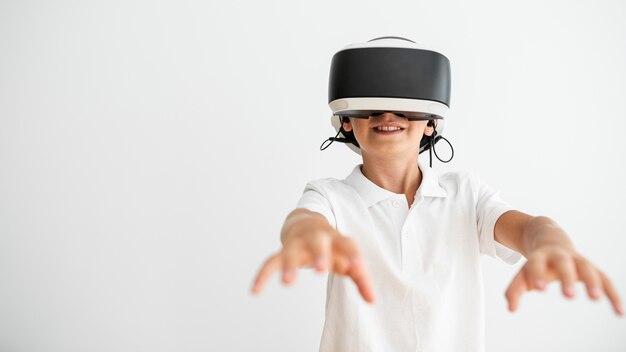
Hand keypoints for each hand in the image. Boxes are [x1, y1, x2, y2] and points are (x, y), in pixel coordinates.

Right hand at [250, 217, 375, 302]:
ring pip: (291, 251)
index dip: (352, 255)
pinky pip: (270, 262)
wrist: (307, 222)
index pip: (347, 244)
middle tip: (321, 269)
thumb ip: (360, 277)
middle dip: (319, 254)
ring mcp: (297, 243)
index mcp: (336, 238)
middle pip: (317, 242)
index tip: (357, 267)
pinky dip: (262, 275)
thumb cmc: (331, 245)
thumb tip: (372, 299)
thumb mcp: (348, 257)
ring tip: (288, 283)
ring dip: (289, 265)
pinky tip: (255, 291)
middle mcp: (316, 238)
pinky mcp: (282, 252)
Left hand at [505, 245, 622, 315]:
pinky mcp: (593, 268)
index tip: (539, 289)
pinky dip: (613, 294)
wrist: (550, 238)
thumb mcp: (523, 273)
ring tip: (595, 298)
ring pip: (588, 269)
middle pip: (564, 264)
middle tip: (568, 295)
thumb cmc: (537, 262)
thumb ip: (515, 290)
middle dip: (566, 278)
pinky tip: (620, 312)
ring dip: (593, 283)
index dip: (537, 275)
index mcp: (540, 255)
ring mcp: (578, 261)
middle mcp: (560, 256)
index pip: (536, 264)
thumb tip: (510, 310)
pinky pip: (606, 280)